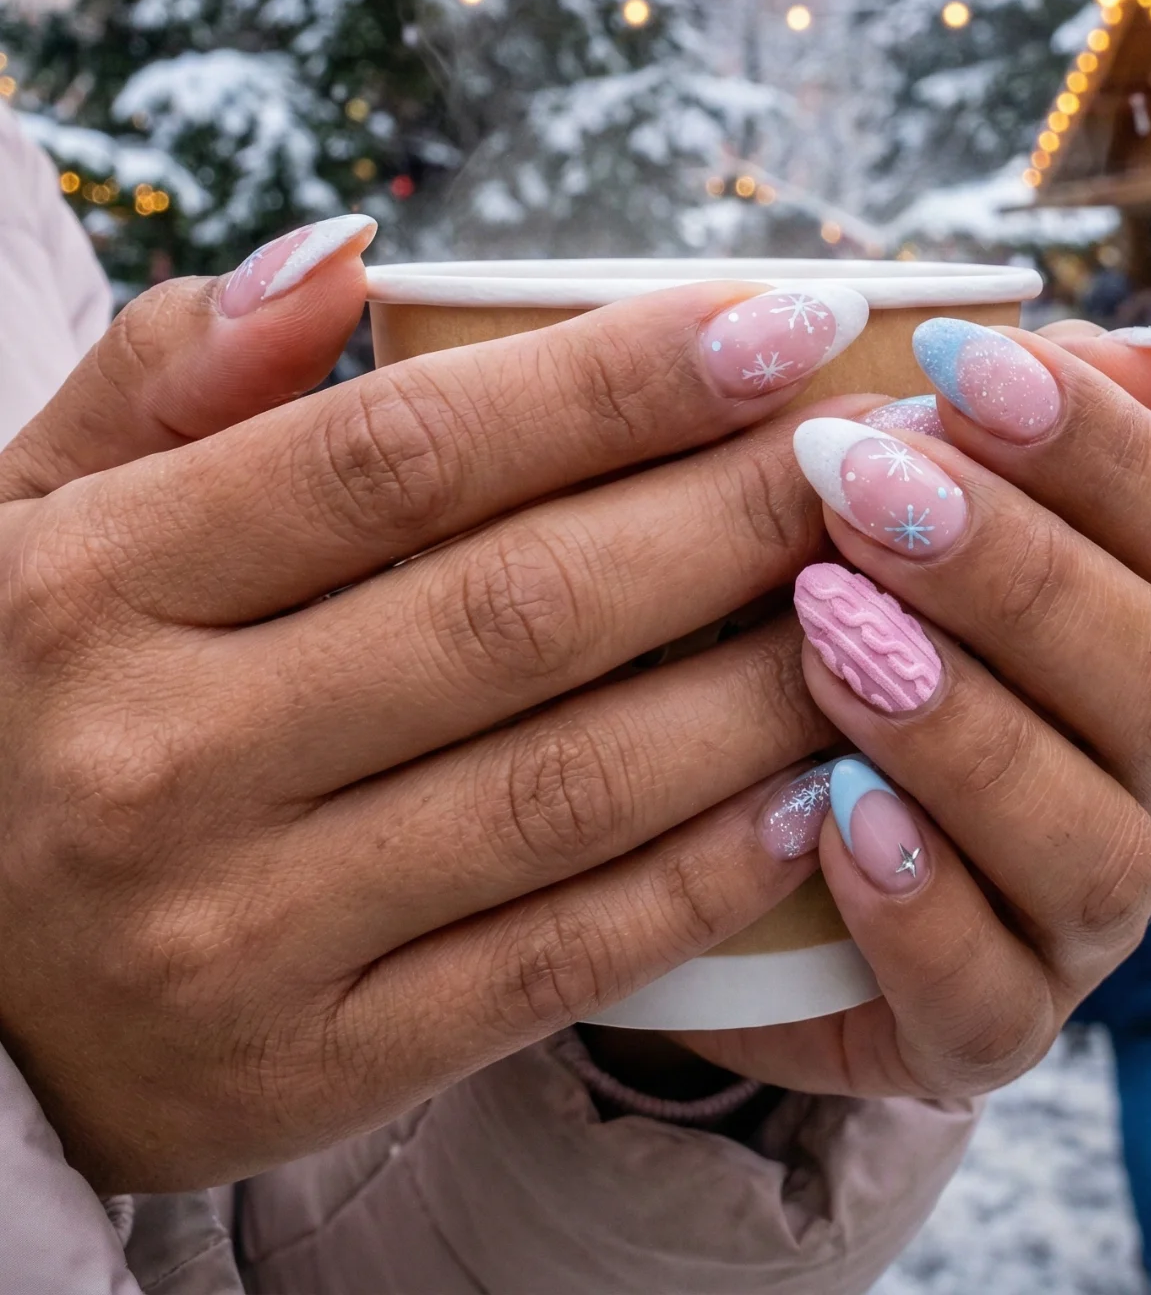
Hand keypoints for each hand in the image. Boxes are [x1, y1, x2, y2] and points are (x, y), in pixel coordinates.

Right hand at [0, 225, 871, 1190]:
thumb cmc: (9, 704)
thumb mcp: (21, 514)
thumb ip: (165, 373)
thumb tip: (342, 249)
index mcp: (93, 586)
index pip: (400, 455)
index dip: (613, 379)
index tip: (780, 321)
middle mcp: (160, 758)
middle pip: (517, 607)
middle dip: (732, 511)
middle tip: (884, 447)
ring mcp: (236, 932)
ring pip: (565, 784)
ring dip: (760, 681)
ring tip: (894, 597)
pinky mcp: (305, 1070)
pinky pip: (552, 957)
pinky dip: (700, 871)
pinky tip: (815, 786)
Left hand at [677, 317, 1150, 1098]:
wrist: (721, 831)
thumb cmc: (826, 623)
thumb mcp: (886, 510)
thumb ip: (998, 429)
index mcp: (1147, 619)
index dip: (1086, 437)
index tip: (952, 363)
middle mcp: (1146, 768)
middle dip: (1009, 572)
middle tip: (855, 486)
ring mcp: (1080, 910)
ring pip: (1094, 843)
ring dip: (963, 732)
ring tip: (829, 644)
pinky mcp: (990, 1027)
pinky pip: (994, 997)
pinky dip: (921, 909)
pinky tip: (830, 815)